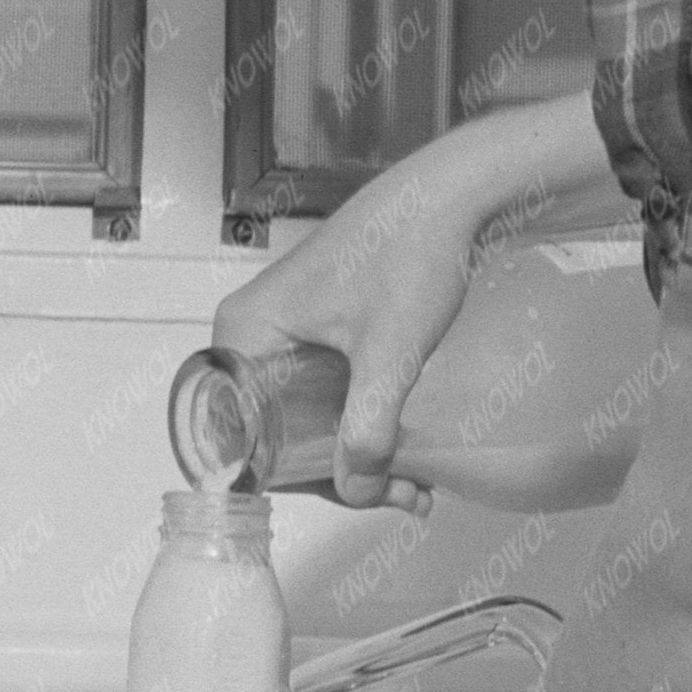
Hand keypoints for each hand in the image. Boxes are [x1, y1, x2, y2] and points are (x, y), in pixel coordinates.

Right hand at [211, 135, 509, 510]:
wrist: (448, 194)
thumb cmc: (410, 250)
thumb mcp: (388, 353)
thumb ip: (369, 427)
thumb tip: (356, 489)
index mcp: (243, 334)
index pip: (245, 438)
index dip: (298, 477)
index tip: (354, 496)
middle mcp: (251, 333)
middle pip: (277, 434)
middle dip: (340, 474)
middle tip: (401, 495)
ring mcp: (283, 330)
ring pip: (306, 418)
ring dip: (357, 455)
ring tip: (416, 482)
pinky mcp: (316, 327)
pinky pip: (323, 392)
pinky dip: (360, 422)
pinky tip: (404, 450)